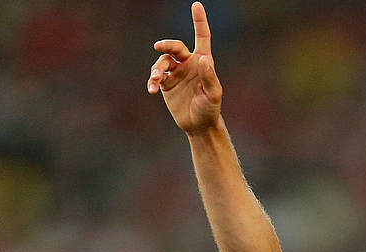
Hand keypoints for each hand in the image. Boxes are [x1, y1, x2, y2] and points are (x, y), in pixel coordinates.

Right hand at [147, 1, 221, 134]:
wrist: (198, 124)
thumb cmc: (210, 108)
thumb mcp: (213, 94)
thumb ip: (209, 77)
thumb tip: (204, 60)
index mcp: (202, 61)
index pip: (202, 37)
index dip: (199, 21)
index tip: (196, 5)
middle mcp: (188, 63)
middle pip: (175, 47)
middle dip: (167, 45)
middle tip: (159, 46)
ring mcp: (176, 72)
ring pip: (162, 62)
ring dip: (157, 68)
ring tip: (156, 78)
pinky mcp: (166, 84)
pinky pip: (156, 77)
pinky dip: (152, 81)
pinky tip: (152, 89)